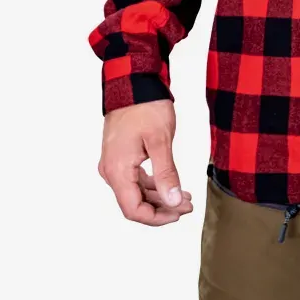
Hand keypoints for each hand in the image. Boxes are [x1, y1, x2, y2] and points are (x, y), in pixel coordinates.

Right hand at [98, 98, 194, 225]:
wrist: (133, 82)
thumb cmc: (145, 107)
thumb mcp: (160, 140)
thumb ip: (166, 173)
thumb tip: (173, 202)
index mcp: (117, 170)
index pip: (133, 209)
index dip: (157, 218)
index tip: (179, 213)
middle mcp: (111, 171)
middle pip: (134, 203)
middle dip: (162, 208)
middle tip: (188, 205)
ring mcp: (114, 164)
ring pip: (136, 192)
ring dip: (159, 197)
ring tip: (184, 197)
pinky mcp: (120, 156)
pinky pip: (134, 179)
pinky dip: (153, 185)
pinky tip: (170, 185)